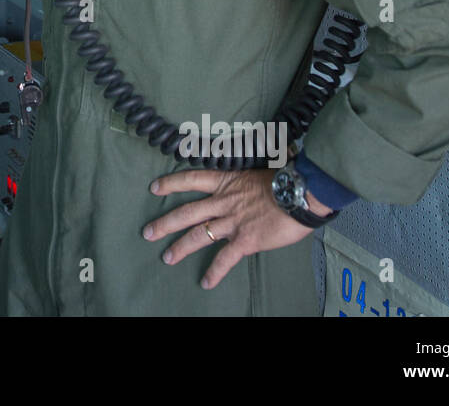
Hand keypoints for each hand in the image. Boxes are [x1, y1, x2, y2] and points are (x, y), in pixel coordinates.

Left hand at [143, 169, 330, 288]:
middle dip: (165, 223)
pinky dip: (215, 272)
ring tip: (166, 258)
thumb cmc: (286, 178)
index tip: (154, 187)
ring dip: (180, 247)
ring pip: (198, 235)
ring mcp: (232, 221)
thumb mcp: (261, 167)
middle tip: (147, 232)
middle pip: (187, 212)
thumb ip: (248, 173)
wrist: (301, 194)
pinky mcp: (245, 240)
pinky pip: (225, 258)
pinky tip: (206, 282)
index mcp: (226, 181)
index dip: (171, 183)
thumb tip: (251, 167)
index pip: (191, 178)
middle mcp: (223, 201)